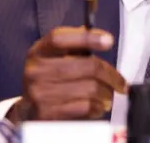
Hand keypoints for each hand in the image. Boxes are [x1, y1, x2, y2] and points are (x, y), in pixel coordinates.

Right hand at [7, 27, 127, 123]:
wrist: (29, 111)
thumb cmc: (50, 79)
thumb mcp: (55, 58)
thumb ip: (76, 45)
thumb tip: (102, 37)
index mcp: (39, 51)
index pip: (60, 38)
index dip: (86, 37)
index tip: (108, 40)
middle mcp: (35, 70)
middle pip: (86, 65)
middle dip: (110, 74)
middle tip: (120, 81)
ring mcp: (39, 93)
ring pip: (90, 88)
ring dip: (106, 93)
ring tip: (108, 95)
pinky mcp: (47, 113)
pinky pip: (85, 106)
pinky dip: (98, 107)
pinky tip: (98, 106)